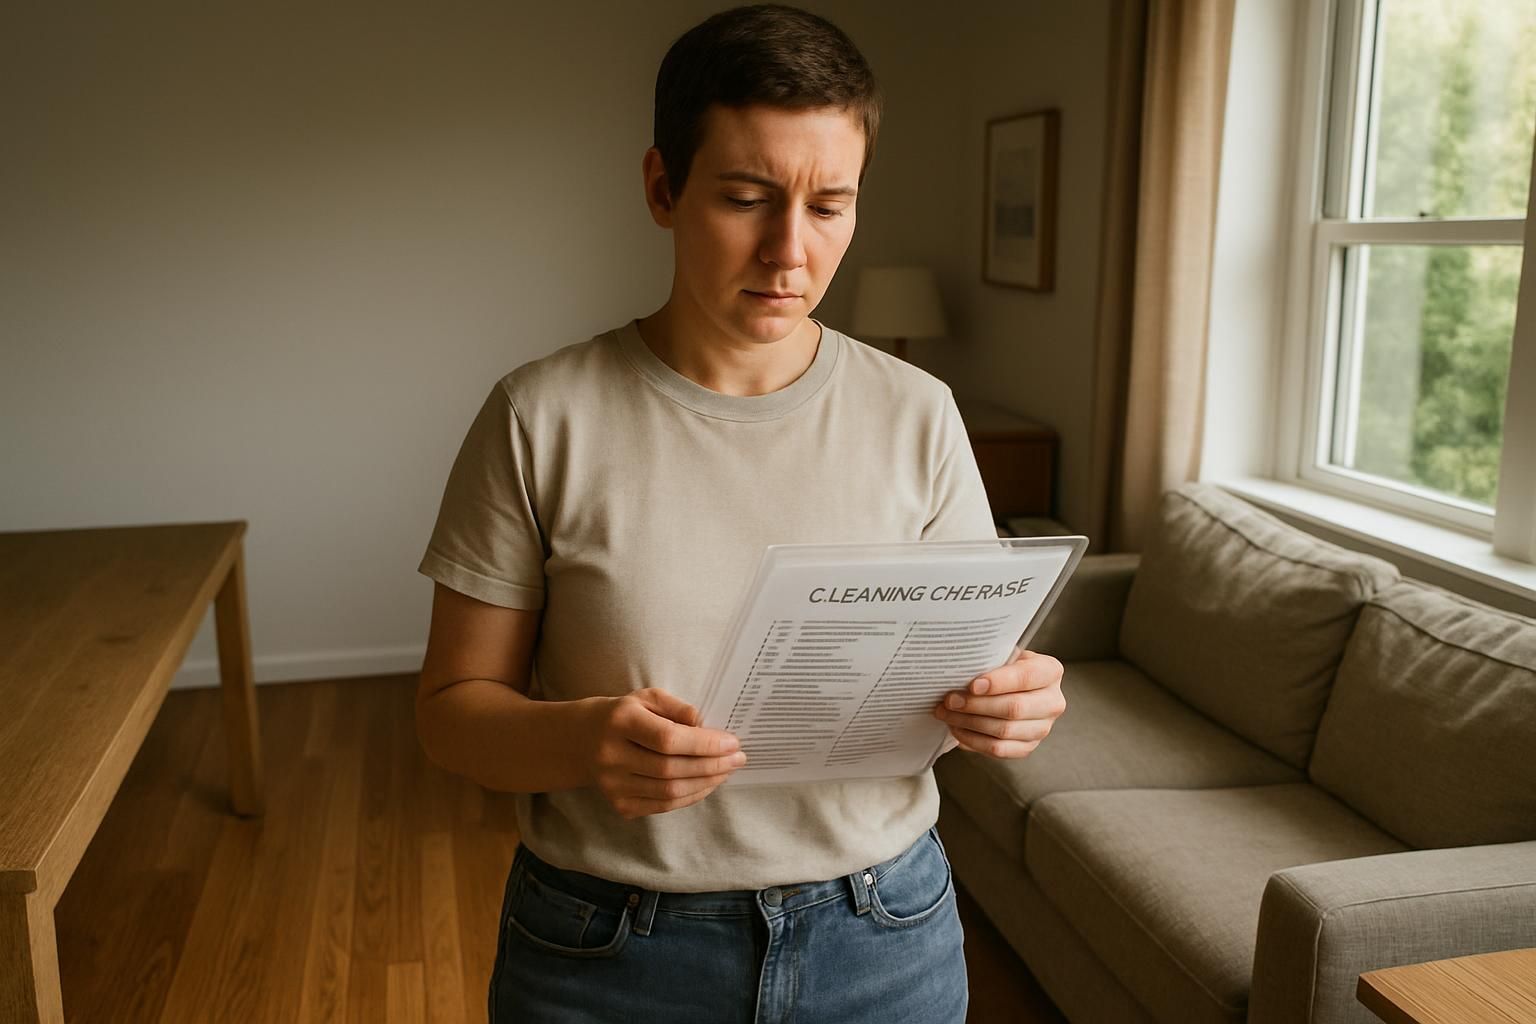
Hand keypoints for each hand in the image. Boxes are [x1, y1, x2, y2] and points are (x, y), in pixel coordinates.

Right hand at [585, 687, 746, 819]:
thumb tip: (706, 726)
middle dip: (712, 765)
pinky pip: (663, 806)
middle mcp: (612, 756)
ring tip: (727, 771)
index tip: (733, 742)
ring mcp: (613, 785)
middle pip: (671, 769)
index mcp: (620, 722)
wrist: (579, 742)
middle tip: (738, 758)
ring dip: (706, 782)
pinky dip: (691, 796)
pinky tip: (707, 783)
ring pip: (669, 792)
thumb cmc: (622, 715)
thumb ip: (677, 708)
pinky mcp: (619, 805)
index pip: (668, 739)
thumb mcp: (646, 698)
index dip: (704, 744)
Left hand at [931, 646, 1064, 757]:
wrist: (1012, 687)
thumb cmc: (1004, 668)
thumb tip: (959, 669)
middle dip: (976, 705)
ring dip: (969, 723)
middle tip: (950, 700)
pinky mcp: (1028, 746)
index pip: (1026, 677)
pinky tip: (957, 729)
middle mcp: (1052, 702)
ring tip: (947, 714)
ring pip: (1004, 731)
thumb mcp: (1003, 655)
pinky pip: (999, 749)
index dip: (998, 682)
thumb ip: (989, 660)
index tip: (972, 685)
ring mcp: (1043, 728)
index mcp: (1050, 671)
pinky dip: (974, 741)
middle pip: (1014, 708)